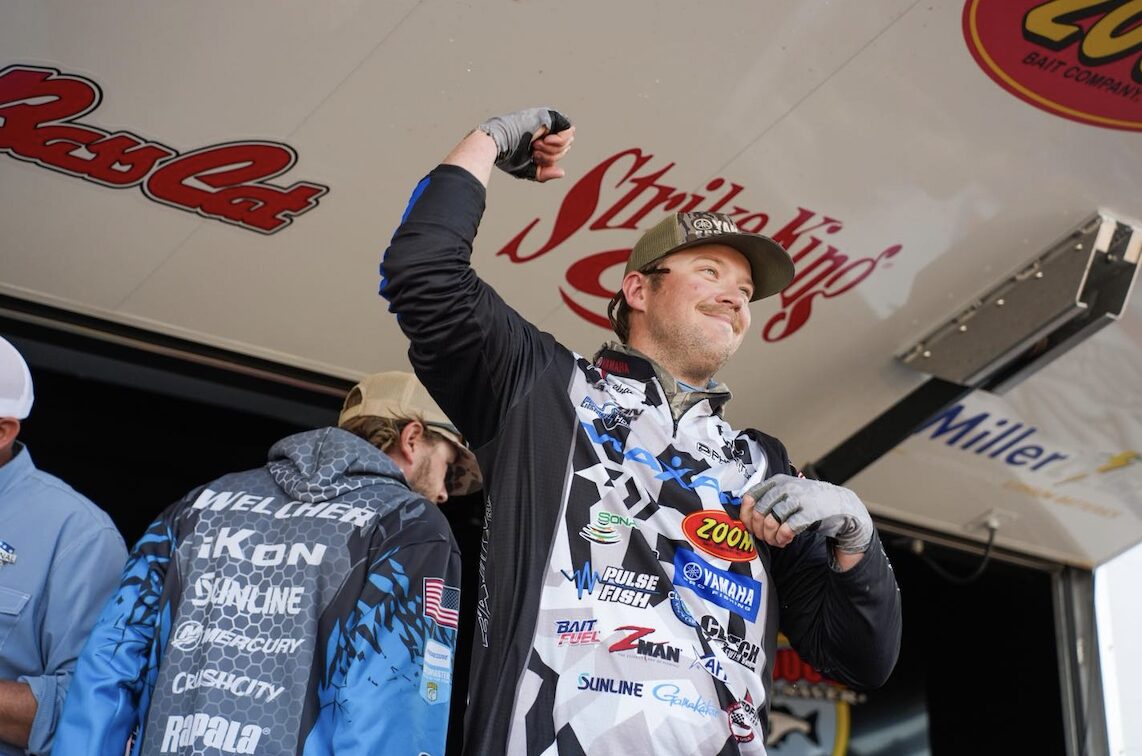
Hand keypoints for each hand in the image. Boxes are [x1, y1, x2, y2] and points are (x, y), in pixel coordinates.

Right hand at [477, 108, 573, 180]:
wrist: (498, 143)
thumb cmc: (508, 155)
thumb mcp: (529, 169)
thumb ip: (545, 172)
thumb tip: (562, 173)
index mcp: (541, 140)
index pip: (559, 152)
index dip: (551, 160)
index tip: (534, 157)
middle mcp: (546, 130)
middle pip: (565, 147)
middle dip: (552, 156)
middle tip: (535, 153)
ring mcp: (548, 122)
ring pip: (568, 140)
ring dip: (552, 149)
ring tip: (536, 146)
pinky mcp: (549, 116)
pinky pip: (568, 129)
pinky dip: (559, 140)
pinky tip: (545, 141)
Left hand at [739, 474, 872, 553]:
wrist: (841, 504)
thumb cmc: (808, 502)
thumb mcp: (786, 494)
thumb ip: (767, 501)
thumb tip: (746, 518)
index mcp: (776, 481)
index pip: (750, 496)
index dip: (746, 515)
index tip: (751, 526)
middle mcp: (786, 487)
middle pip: (760, 512)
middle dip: (759, 530)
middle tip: (765, 537)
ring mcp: (799, 498)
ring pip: (772, 521)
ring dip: (771, 537)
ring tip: (777, 540)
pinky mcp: (810, 512)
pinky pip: (788, 528)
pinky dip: (783, 538)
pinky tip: (786, 540)